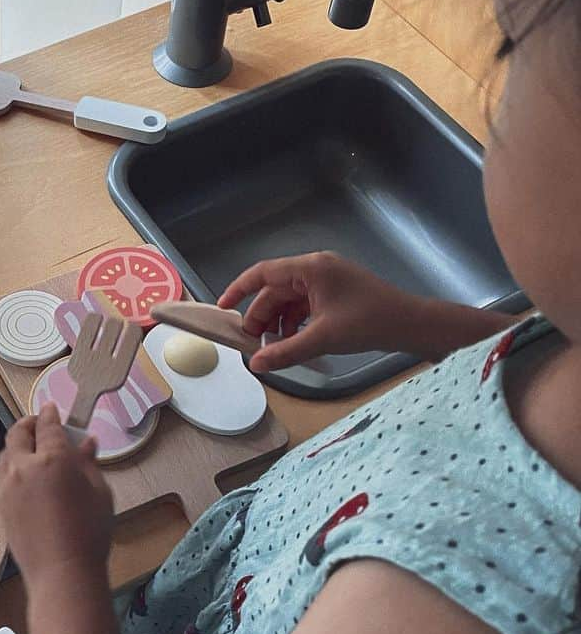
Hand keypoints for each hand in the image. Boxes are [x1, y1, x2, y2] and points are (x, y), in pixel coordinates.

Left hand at [0, 403, 113, 587]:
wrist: (62, 573)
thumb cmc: (89, 533)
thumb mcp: (100, 492)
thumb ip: (88, 463)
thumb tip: (86, 443)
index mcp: (53, 458)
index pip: (48, 426)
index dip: (50, 414)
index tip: (52, 410)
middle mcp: (24, 467)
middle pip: (18, 434)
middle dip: (28, 424)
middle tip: (38, 423)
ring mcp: (8, 487)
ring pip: (5, 454)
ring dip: (17, 445)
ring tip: (31, 449)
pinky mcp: (1, 506)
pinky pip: (2, 476)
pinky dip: (11, 467)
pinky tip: (24, 476)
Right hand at [217, 251, 425, 371]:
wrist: (412, 324)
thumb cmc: (371, 322)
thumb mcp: (322, 338)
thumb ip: (285, 351)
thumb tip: (256, 364)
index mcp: (311, 269)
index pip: (263, 273)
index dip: (238, 290)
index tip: (222, 308)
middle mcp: (316, 269)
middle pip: (274, 291)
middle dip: (260, 317)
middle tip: (251, 344)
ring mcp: (326, 281)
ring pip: (288, 301)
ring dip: (277, 324)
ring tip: (272, 348)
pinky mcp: (334, 295)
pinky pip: (303, 307)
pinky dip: (293, 324)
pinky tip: (292, 343)